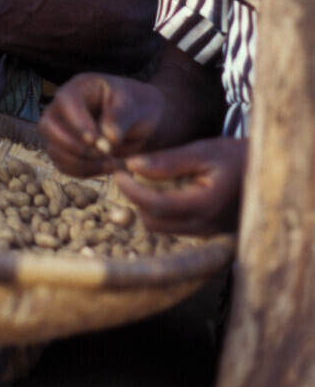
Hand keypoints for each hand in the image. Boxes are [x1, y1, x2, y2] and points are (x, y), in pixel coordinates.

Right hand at [42, 74, 164, 176]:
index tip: (99, 141)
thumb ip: (121, 118)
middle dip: (72, 145)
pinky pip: (62, 164)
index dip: (78, 123)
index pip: (66, 101)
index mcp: (80, 88)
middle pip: (48, 125)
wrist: (141, 122)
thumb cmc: (137, 108)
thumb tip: (107, 136)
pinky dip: (81, 171)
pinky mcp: (65, 149)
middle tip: (101, 153)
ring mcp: (62, 128)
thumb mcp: (135, 107)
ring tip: (109, 163)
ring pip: (53, 148)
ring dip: (79, 162)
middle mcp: (64, 107)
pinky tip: (105, 168)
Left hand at [115, 137, 246, 235]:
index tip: (118, 173)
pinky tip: (164, 189)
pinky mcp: (207, 234)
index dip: (131, 190)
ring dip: (148, 206)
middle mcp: (205, 227)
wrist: (268, 174)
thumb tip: (133, 165)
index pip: (155, 206)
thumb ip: (168, 161)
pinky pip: (175, 227)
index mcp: (204, 205)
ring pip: (162, 228)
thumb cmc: (236, 157)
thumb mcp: (203, 152)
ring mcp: (207, 234)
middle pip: (153, 222)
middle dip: (136, 199)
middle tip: (129, 174)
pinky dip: (162, 211)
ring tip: (147, 179)